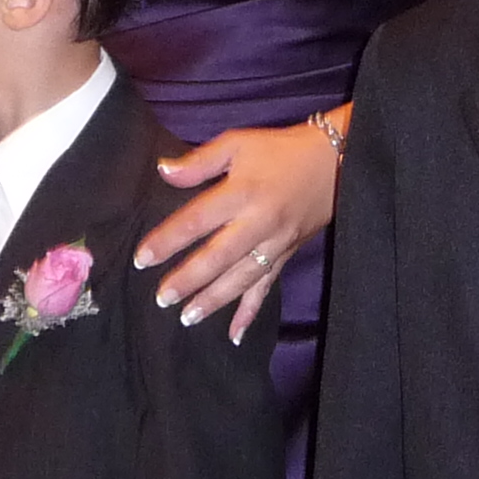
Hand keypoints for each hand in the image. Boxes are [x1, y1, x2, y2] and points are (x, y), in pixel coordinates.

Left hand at [136, 118, 339, 340]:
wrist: (335, 161)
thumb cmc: (280, 150)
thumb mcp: (237, 144)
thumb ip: (199, 162)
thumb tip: (163, 171)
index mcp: (242, 192)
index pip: (197, 220)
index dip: (168, 240)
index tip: (142, 258)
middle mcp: (258, 222)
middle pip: (218, 257)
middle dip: (188, 280)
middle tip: (161, 298)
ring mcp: (275, 243)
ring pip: (241, 278)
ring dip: (213, 300)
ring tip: (186, 317)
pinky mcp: (287, 255)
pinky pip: (267, 287)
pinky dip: (250, 312)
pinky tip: (234, 334)